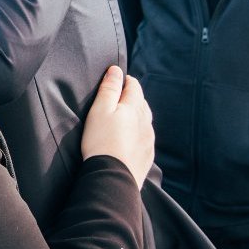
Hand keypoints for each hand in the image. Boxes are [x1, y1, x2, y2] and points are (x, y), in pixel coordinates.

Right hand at [80, 66, 154, 186]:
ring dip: (136, 116)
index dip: (124, 81)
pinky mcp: (147, 155)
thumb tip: (116, 70)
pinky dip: (138, 133)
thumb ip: (109, 89)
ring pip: (144, 120)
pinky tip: (129, 139)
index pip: (134, 86)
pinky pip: (145, 138)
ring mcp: (149, 139)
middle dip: (131, 97)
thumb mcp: (100, 110)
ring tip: (123, 119)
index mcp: (134, 107)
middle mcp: (146, 121)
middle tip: (117, 99)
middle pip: (141, 102)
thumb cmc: (101, 141)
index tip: (116, 81)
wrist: (112, 177)